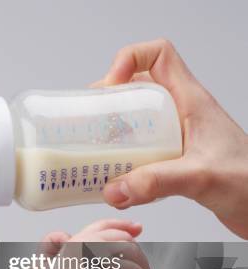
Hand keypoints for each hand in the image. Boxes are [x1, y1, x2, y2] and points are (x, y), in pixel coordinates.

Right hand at [42, 219, 150, 268]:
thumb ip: (70, 250)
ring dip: (142, 267)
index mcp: (76, 241)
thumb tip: (79, 240)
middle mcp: (87, 244)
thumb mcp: (55, 263)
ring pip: (131, 252)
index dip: (123, 224)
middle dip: (136, 252)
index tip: (137, 227)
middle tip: (143, 266)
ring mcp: (97, 256)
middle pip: (122, 238)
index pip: (104, 225)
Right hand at [91, 39, 247, 238]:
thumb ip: (156, 182)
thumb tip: (114, 188)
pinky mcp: (171, 159)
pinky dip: (121, 161)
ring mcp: (175, 136)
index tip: (111, 87)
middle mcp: (180, 113)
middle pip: (136, 87)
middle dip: (109, 101)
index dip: (129, 60)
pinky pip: (138, 150)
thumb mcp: (201, 177)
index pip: (159, 55)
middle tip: (92, 122)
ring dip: (112, 133)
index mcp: (191, 101)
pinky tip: (115, 180)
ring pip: (134, 120)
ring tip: (95, 151)